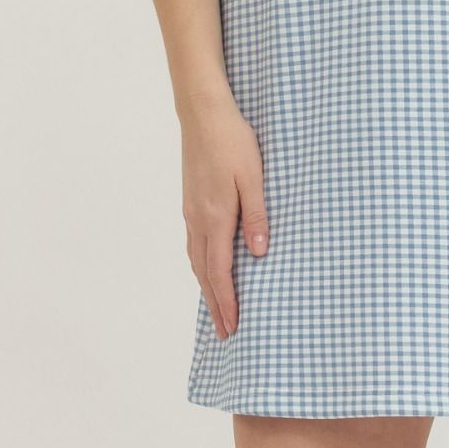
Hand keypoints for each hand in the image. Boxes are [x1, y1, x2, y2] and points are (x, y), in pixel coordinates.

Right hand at [179, 91, 269, 337]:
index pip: (220, 271)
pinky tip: (208, 266)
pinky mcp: (190, 201)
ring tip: (217, 307)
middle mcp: (197, 220)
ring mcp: (190, 211)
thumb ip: (256, 214)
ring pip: (196, 259)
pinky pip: (193, 243)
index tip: (233, 327)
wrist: (203, 114)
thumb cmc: (233, 141)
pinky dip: (201, 265)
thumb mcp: (253, 176)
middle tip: (225, 333)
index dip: (227, 301)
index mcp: (215, 217)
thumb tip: (258, 253)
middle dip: (215, 304)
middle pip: (204, 273)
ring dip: (206, 286)